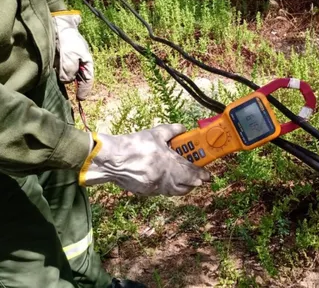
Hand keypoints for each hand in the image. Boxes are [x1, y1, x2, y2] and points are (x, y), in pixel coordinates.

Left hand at [52, 10, 93, 99]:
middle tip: (73, 95)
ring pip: (69, 75)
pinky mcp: (60, 59)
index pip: (87, 79)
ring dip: (66, 79)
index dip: (84, 90)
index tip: (80, 99)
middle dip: (76, 86)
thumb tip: (66, 81)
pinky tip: (56, 75)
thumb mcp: (70, 57)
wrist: (58, 26)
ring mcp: (70, 61)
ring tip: (62, 84)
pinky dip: (59, 74)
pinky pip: (61, 70)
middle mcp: (79, 63)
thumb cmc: (68, 41)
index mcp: (86, 62)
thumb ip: (70, 71)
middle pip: (79, 78)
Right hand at [79, 124, 211, 195]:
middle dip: (193, 183)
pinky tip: (166, 181)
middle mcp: (164, 178)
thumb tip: (183, 128)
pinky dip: (167, 187)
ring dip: (182, 187)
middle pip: (185, 186)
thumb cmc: (133, 145)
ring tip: (185, 182)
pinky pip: (161, 191)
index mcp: (168, 163)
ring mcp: (154, 187)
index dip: (201, 175)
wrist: (111, 160)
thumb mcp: (155, 133)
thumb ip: (172, 131)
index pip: (191, 172)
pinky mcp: (144, 191)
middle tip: (198, 178)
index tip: (208, 175)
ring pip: (173, 191)